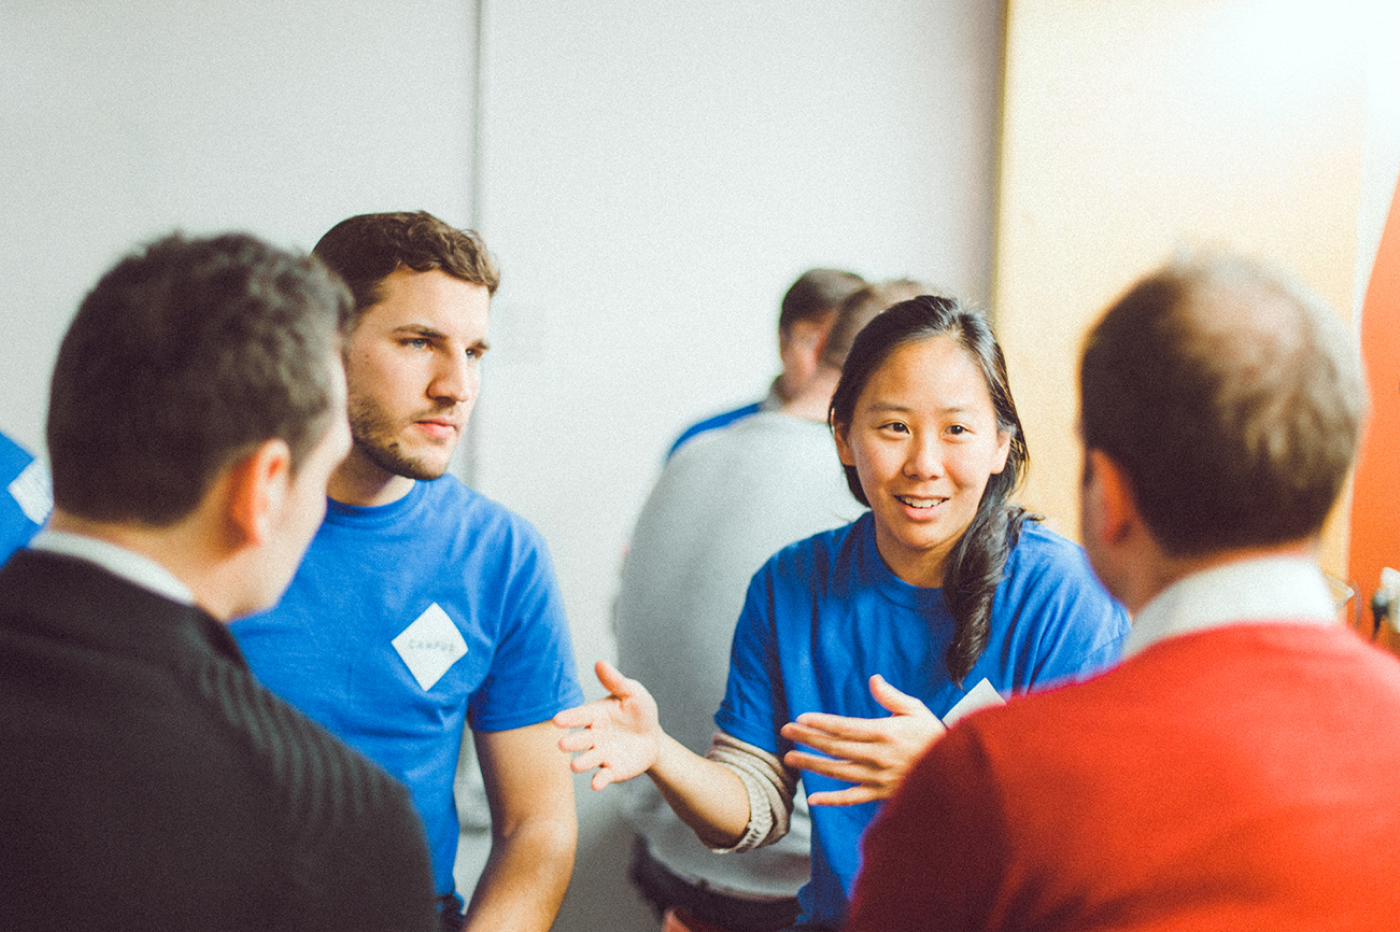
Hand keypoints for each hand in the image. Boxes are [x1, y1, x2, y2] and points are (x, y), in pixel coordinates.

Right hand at [554, 660, 661, 790]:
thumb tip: (600, 662)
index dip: (568, 718)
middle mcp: (593, 736)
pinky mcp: (611, 771)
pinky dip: (598, 780)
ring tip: (575, 766)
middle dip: (571, 743)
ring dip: (581, 763)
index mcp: (595, 715)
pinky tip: (596, 784)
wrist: (653, 739)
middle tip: (563, 745)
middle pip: (580, 740)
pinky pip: (603, 776)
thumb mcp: (632, 693)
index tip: (557, 720)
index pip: (579, 716)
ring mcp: (601, 755)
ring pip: (588, 759)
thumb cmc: (640, 712)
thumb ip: (616, 681)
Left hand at [779, 674, 946, 805]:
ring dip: (811, 765)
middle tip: (786, 731)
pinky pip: (852, 798)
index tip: (801, 717)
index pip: (844, 727)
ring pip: (837, 772)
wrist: (957, 773)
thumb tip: (873, 680)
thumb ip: (892, 697)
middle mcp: (877, 757)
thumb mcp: (917, 711)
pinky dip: (831, 800)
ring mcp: (877, 778)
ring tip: (789, 758)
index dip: (820, 723)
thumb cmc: (936, 737)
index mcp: (884, 733)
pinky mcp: (880, 794)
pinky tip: (812, 799)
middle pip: (834, 747)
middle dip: (807, 738)